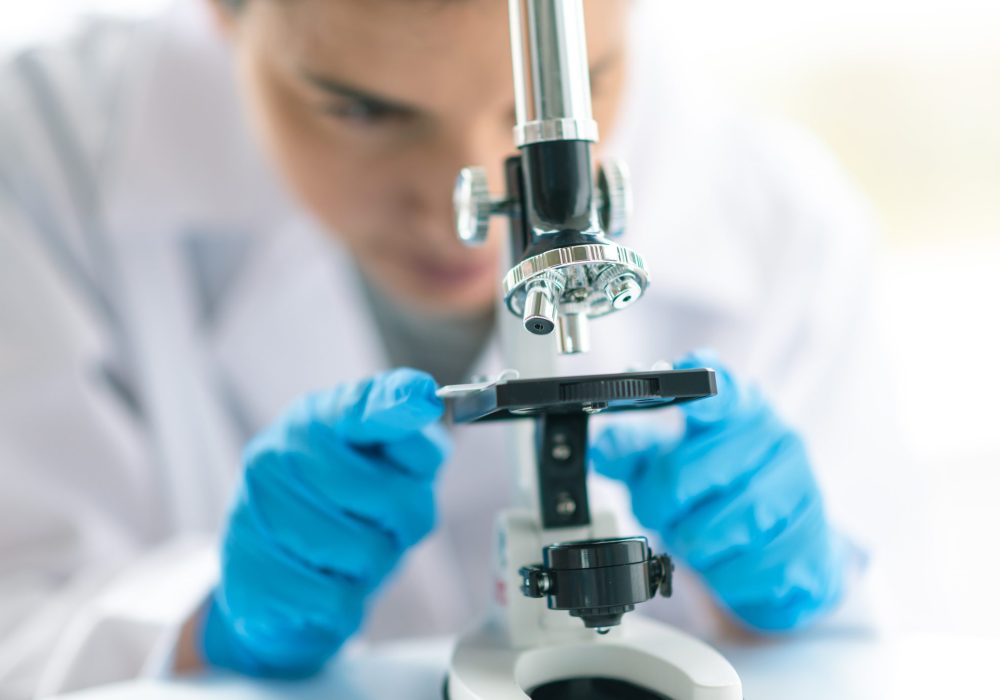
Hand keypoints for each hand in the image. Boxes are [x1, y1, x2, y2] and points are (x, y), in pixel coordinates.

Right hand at [200, 368, 450, 676]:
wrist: (271, 575)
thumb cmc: (344, 510)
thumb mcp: (385, 466)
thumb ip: (410, 440)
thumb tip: (422, 402)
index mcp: (321, 417)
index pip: (364, 406)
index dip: (397, 403)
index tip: (421, 398)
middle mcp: (281, 452)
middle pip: (392, 497)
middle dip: (401, 525)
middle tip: (379, 525)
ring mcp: (257, 508)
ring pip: (367, 552)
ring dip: (374, 565)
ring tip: (347, 554)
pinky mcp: (249, 570)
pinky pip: (336, 598)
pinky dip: (345, 601)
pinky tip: (323, 582)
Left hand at [591, 351, 844, 630]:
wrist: (781, 542)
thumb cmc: (717, 490)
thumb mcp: (667, 459)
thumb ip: (631, 448)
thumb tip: (606, 446)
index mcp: (740, 406)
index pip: (725, 391)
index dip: (706, 395)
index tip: (690, 400)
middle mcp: (776, 437)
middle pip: (684, 474)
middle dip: (658, 504)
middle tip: (658, 510)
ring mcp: (801, 486)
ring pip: (720, 525)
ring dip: (692, 541)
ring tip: (694, 535)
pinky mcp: (813, 539)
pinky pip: (750, 565)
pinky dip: (726, 573)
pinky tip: (728, 559)